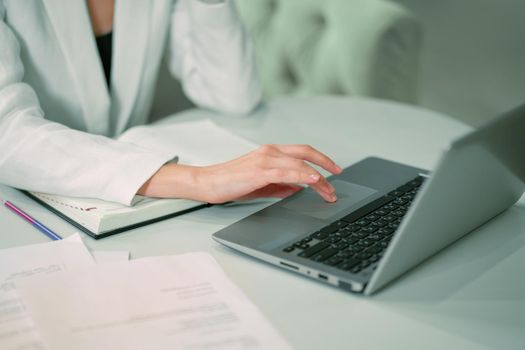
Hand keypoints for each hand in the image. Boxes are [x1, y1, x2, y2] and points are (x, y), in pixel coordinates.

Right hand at [138, 144, 341, 202]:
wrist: (207, 183)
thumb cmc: (231, 183)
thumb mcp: (262, 184)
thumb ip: (282, 185)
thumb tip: (301, 189)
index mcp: (271, 152)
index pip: (302, 151)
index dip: (321, 159)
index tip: (334, 170)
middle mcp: (270, 151)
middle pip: (306, 154)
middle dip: (326, 166)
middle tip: (338, 180)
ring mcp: (265, 160)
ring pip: (300, 165)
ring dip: (319, 179)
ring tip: (329, 192)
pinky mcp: (259, 171)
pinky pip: (287, 172)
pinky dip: (303, 176)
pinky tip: (314, 182)